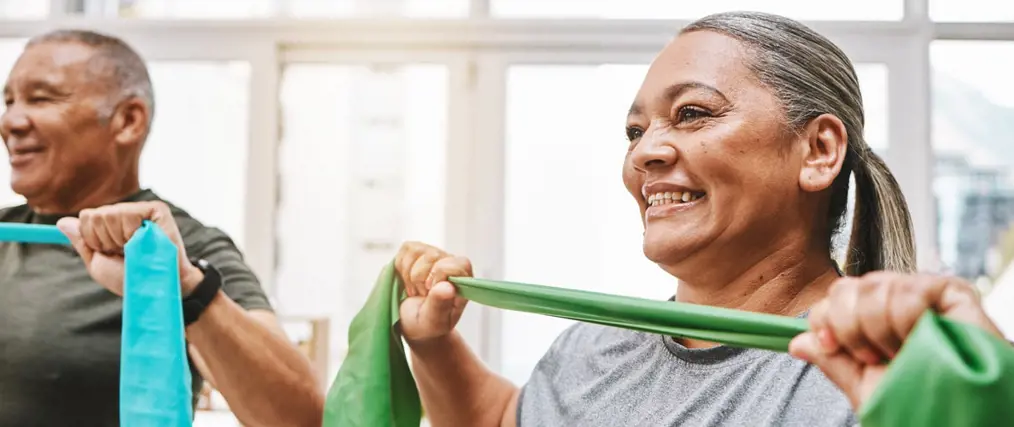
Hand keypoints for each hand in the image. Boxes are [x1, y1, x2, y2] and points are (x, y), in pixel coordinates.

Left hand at [56, 201, 203, 295]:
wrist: (155, 288)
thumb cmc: (130, 279)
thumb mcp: (99, 263)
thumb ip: (82, 242)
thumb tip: (62, 222)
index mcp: (114, 225)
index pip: (87, 217)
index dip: (93, 239)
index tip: (110, 253)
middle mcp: (127, 214)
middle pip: (94, 215)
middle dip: (103, 240)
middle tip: (125, 253)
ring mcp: (142, 211)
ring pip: (108, 213)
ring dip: (118, 238)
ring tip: (137, 249)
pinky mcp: (156, 210)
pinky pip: (126, 213)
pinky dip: (130, 233)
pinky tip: (144, 242)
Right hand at [394, 241, 471, 343]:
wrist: (411, 323)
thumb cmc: (427, 324)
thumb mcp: (433, 321)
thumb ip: (440, 305)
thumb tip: (447, 286)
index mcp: (463, 280)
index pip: (457, 264)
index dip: (439, 276)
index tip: (428, 293)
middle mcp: (451, 263)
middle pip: (433, 255)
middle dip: (419, 279)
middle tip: (420, 296)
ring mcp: (434, 255)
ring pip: (417, 250)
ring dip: (409, 275)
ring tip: (415, 290)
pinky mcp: (417, 252)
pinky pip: (406, 249)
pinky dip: (401, 268)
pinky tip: (407, 281)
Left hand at [789, 272, 1001, 409]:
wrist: (962, 414)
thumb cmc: (920, 402)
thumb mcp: (865, 386)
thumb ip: (833, 361)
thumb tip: (795, 342)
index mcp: (872, 319)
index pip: (832, 299)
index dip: (824, 319)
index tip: (831, 345)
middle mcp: (893, 301)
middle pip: (846, 288)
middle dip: (850, 327)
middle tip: (877, 356)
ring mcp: (921, 293)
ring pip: (873, 287)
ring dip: (881, 330)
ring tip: (904, 352)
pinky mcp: (949, 290)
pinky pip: (907, 290)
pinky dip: (907, 321)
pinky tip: (923, 339)